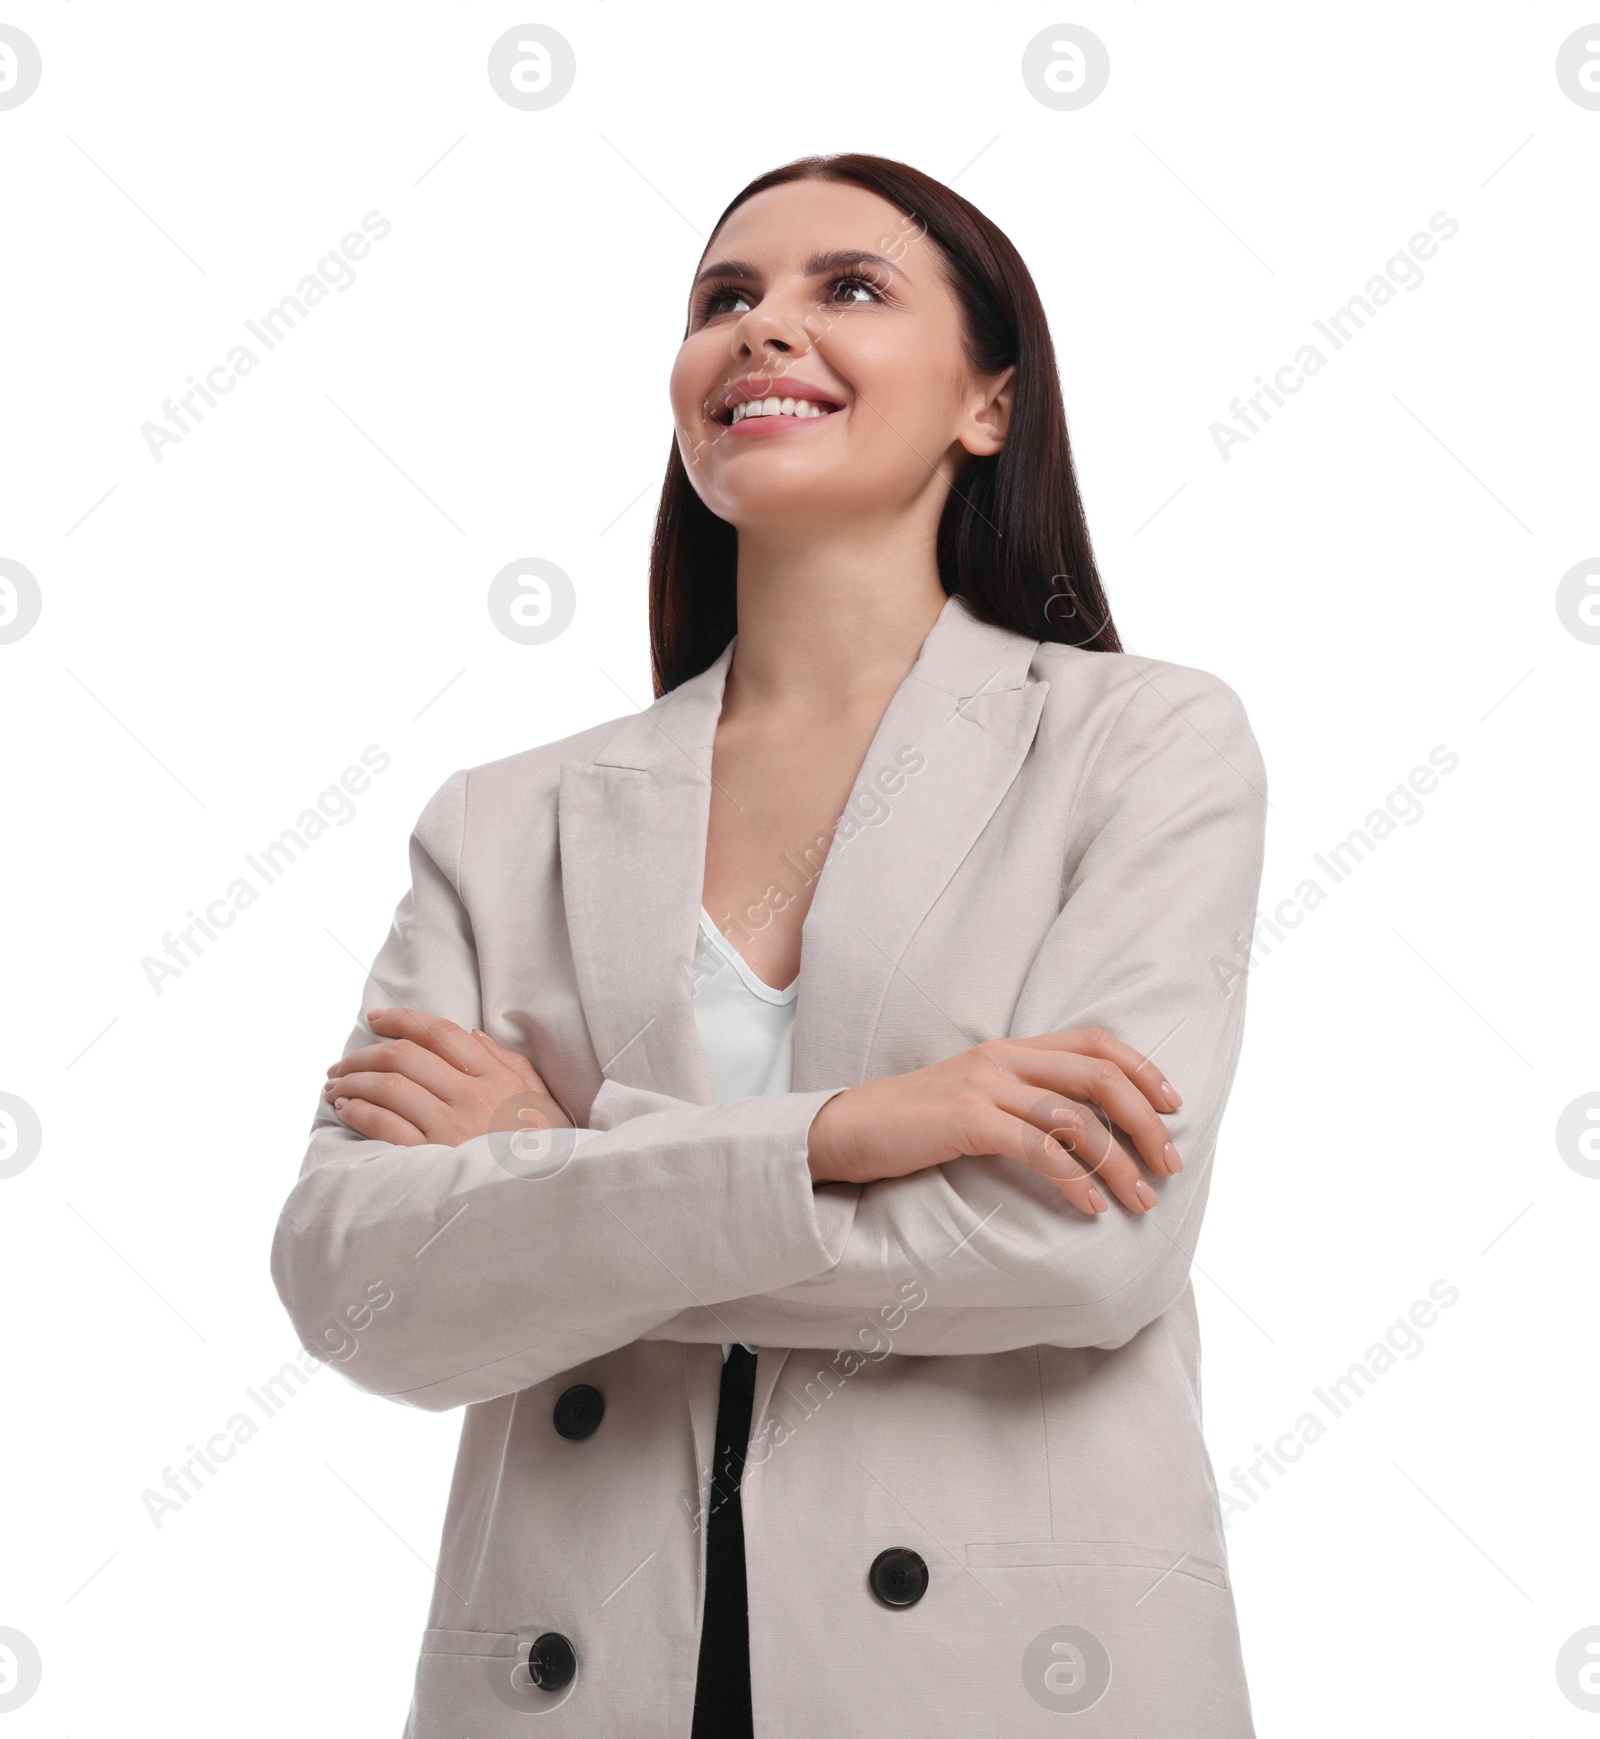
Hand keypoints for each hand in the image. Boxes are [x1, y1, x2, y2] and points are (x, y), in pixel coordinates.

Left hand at [324, 1007, 571, 1147]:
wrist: (548, 1199)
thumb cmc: (546, 1149)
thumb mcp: (541, 1099)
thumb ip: (509, 1063)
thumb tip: (472, 1036)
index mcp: (496, 1076)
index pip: (441, 1033)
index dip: (402, 1019)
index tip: (375, 1018)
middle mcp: (471, 1095)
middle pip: (405, 1056)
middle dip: (365, 1054)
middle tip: (343, 1063)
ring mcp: (451, 1127)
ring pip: (389, 1087)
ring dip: (353, 1082)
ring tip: (335, 1086)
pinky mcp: (433, 1158)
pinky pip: (385, 1125)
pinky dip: (358, 1112)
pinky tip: (346, 1109)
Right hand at [806, 1028, 1183, 1217]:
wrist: (843, 1131)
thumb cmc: (910, 1127)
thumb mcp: (973, 1100)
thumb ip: (1020, 1100)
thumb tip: (1079, 1131)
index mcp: (1009, 1049)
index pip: (1096, 1043)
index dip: (1144, 1070)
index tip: (1174, 1107)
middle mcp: (1002, 1058)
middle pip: (1100, 1076)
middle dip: (1146, 1122)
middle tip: (1170, 1165)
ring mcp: (985, 1086)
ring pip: (1077, 1118)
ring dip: (1119, 1163)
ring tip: (1140, 1201)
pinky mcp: (968, 1120)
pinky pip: (1040, 1149)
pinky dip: (1076, 1181)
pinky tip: (1090, 1209)